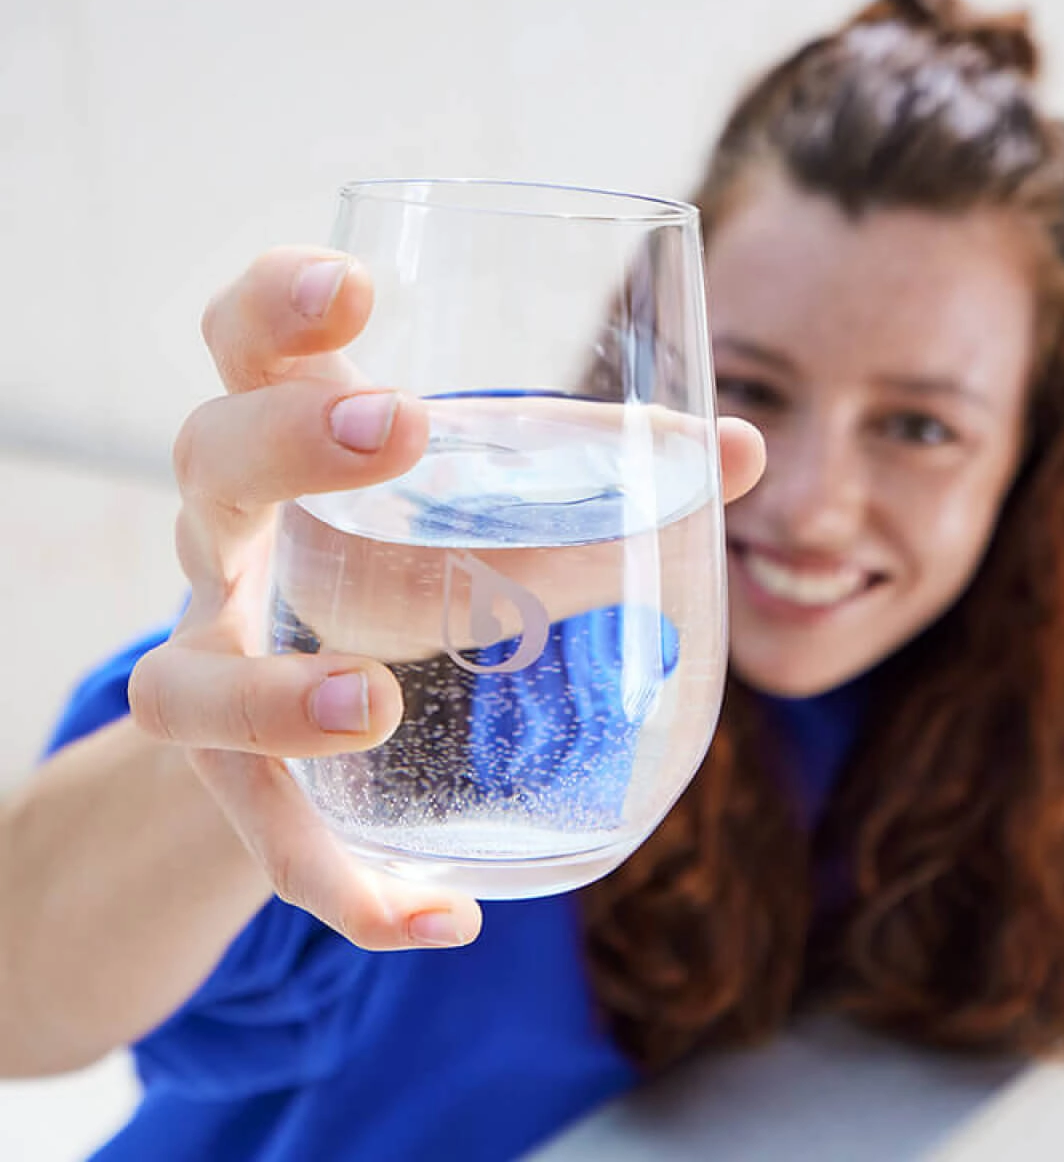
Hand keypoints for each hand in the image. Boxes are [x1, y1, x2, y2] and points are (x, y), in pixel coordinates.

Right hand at [128, 247, 764, 951]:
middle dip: (287, 439)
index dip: (278, 300)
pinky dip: (344, 888)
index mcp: (292, 449)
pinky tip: (439, 921)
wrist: (293, 705)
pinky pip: (264, 842)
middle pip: (208, 465)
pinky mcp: (234, 781)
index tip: (356, 284)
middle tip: (402, 428)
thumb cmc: (402, 567)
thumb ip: (604, 473)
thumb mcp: (483, 508)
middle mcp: (233, 544)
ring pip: (184, 678)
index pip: (246, 343)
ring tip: (372, 705)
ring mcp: (217, 662)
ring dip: (272, 695)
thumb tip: (737, 451)